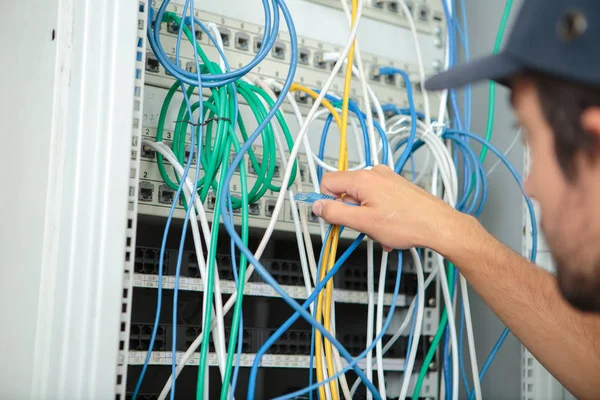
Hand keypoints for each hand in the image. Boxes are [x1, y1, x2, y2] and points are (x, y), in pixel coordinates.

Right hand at [312, 165, 461, 251]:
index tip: (332, 217)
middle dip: (351, 213)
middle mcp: (374, 173)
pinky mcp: (396, 187)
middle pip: (346, 192)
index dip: (326, 202)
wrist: (439, 225)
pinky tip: (388, 229)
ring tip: (380, 231)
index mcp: (362, 179)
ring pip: (362, 199)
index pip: (328, 182)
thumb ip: (335, 213)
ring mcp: (386, 179)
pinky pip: (376, 200)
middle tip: (363, 227)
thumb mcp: (363, 222)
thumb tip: (318, 206)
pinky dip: (378, 215)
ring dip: (366, 217)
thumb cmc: (408, 223)